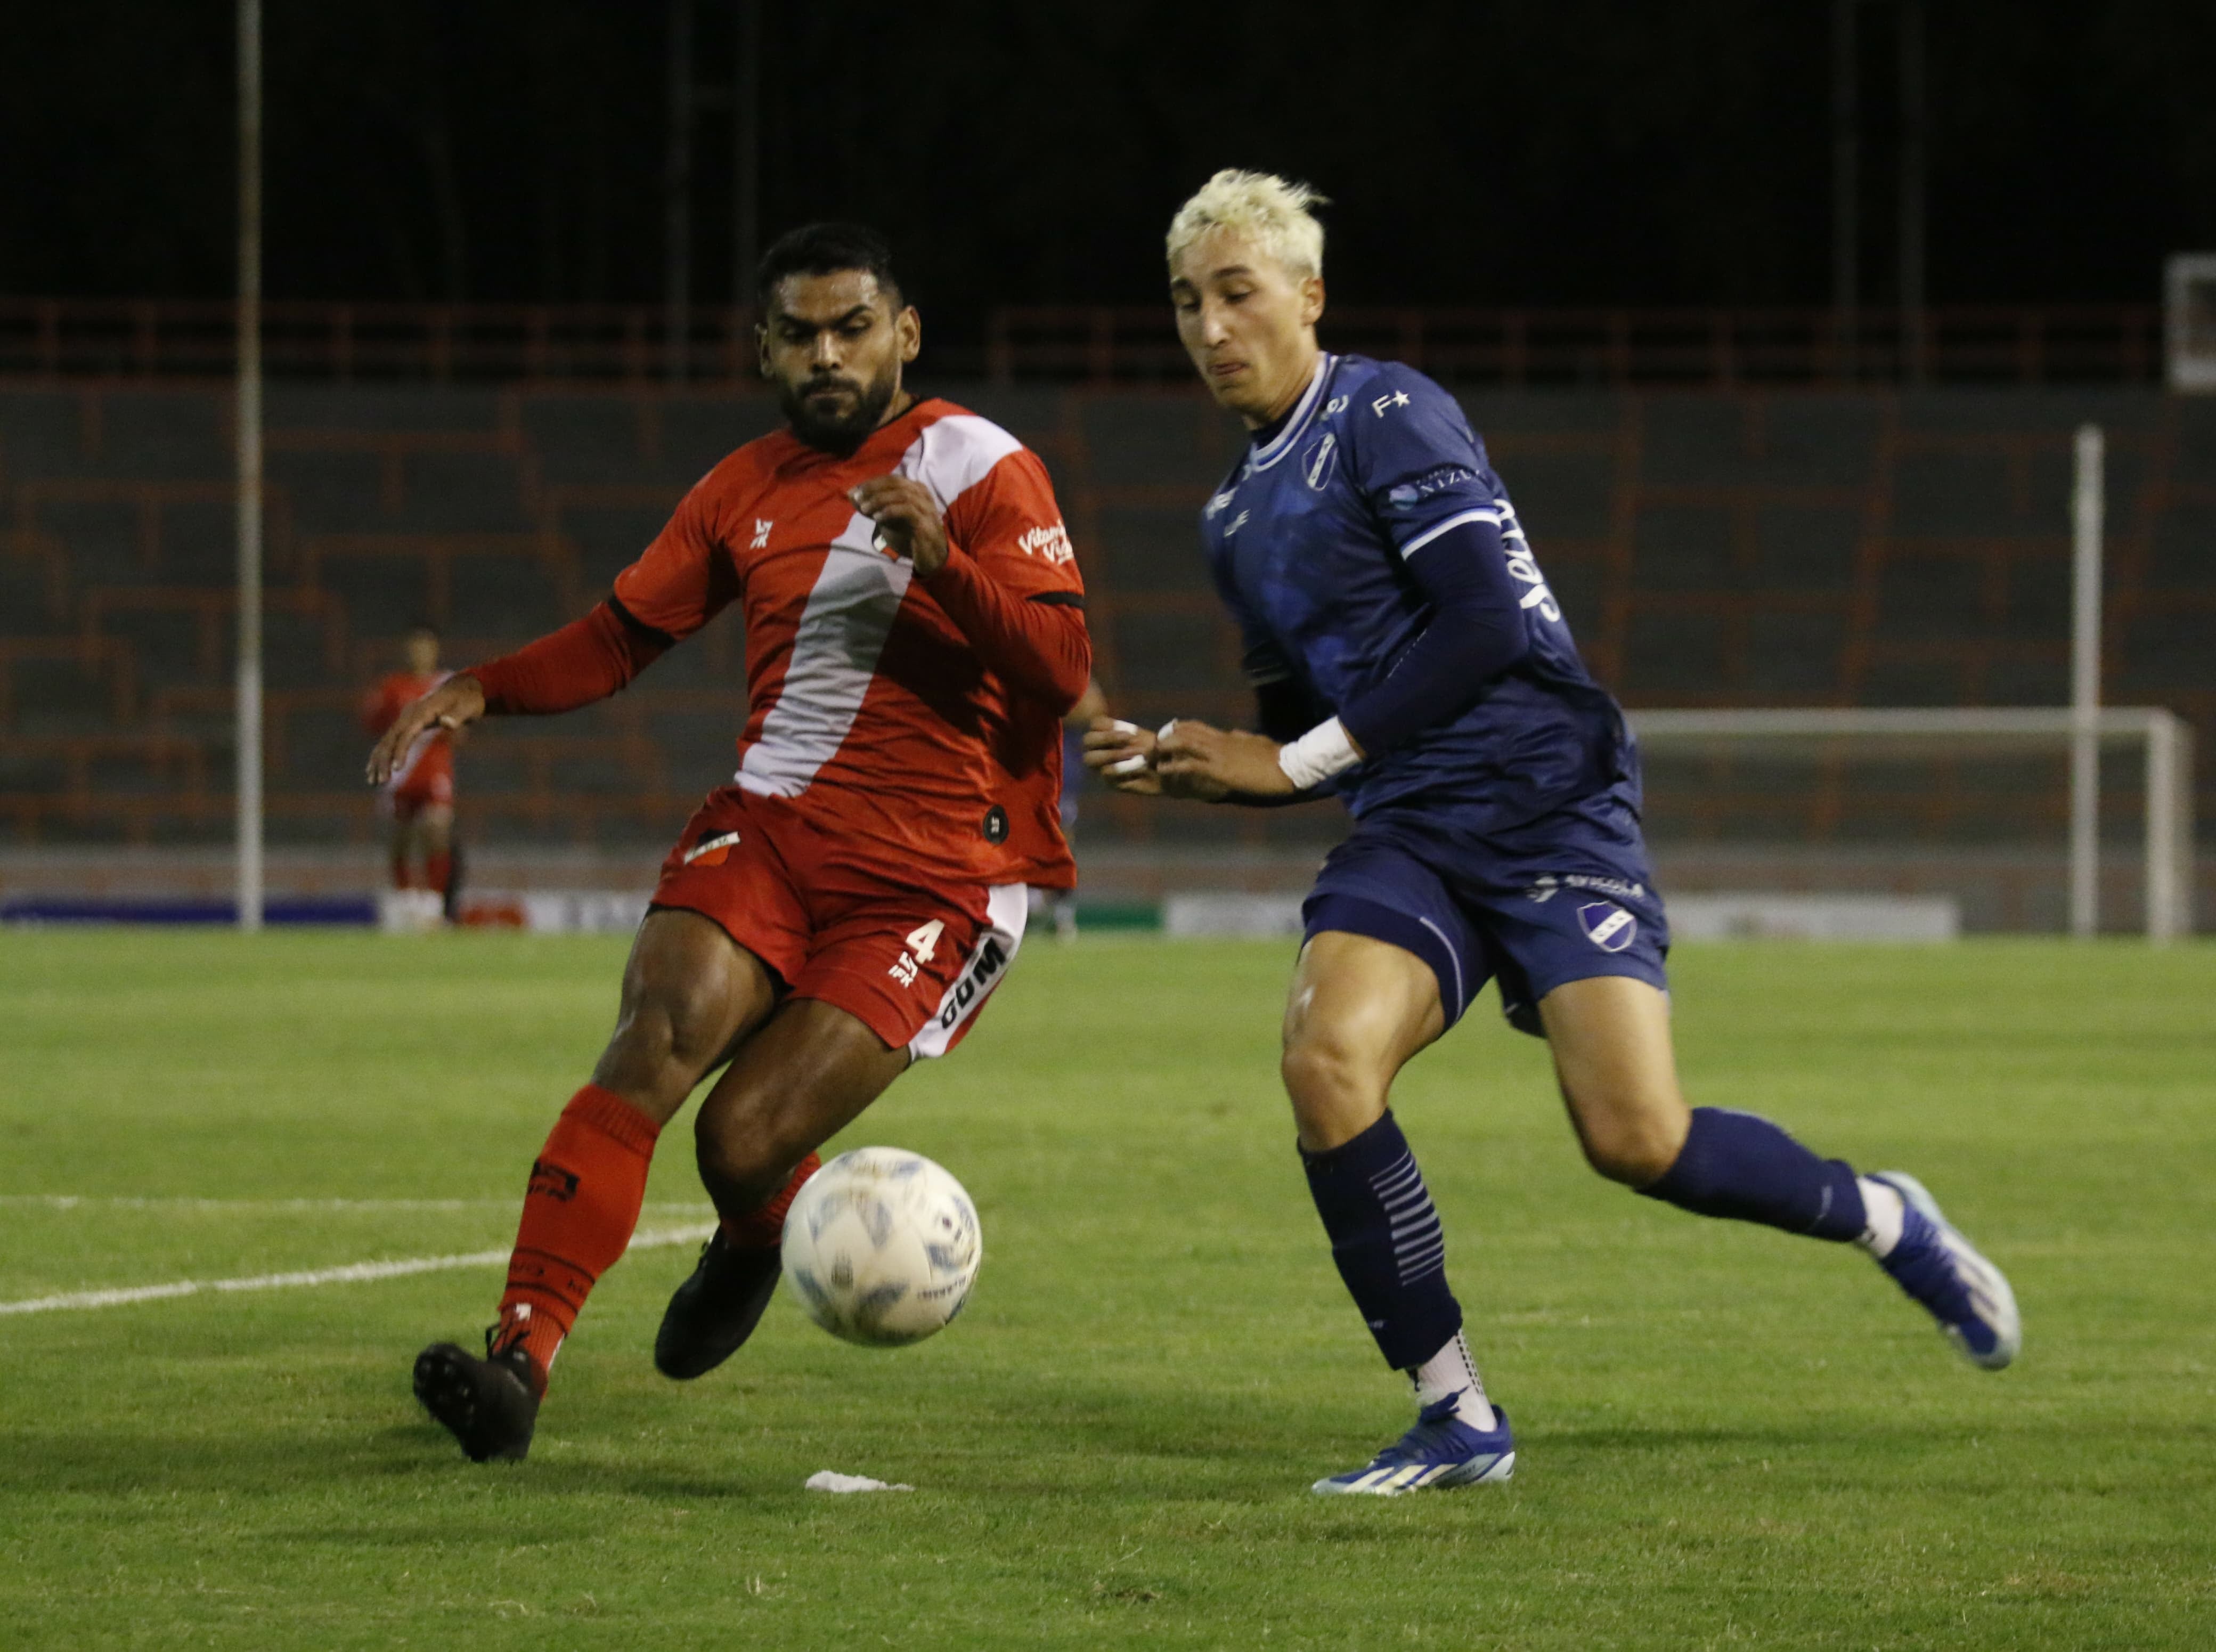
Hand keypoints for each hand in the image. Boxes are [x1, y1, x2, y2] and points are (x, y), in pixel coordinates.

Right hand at [366, 674, 484, 785]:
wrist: (464, 687)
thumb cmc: (469, 699)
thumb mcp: (468, 707)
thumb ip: (457, 716)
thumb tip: (446, 723)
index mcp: (423, 711)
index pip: (407, 734)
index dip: (400, 751)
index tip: (397, 769)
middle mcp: (410, 714)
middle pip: (391, 738)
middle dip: (383, 760)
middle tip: (381, 782)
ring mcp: (407, 718)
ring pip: (387, 741)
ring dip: (378, 760)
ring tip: (373, 781)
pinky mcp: (408, 723)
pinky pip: (390, 740)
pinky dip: (381, 754)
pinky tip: (373, 769)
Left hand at [847, 475, 948, 575]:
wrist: (931, 557)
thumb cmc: (909, 536)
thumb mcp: (887, 519)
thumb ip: (871, 506)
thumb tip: (851, 493)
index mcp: (915, 490)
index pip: (891, 479)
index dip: (871, 483)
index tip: (854, 493)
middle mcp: (923, 495)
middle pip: (896, 482)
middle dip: (873, 489)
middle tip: (857, 499)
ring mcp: (926, 508)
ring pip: (902, 494)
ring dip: (880, 500)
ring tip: (864, 509)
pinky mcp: (925, 523)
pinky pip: (907, 511)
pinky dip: (890, 511)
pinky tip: (877, 518)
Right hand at [1081, 717, 1159, 794]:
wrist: (1167, 773)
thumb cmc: (1157, 751)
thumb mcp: (1149, 738)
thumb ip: (1134, 735)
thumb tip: (1129, 737)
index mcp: (1109, 733)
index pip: (1096, 724)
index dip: (1109, 726)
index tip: (1130, 732)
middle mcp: (1100, 749)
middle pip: (1087, 740)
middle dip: (1106, 738)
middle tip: (1127, 739)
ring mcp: (1102, 766)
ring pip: (1090, 759)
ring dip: (1112, 754)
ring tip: (1133, 754)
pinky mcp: (1108, 781)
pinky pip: (1106, 773)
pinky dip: (1123, 768)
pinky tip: (1139, 768)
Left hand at [1155, 719, 1293, 800]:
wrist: (1289, 767)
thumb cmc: (1277, 757)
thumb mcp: (1257, 742)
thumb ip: (1243, 738)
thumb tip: (1235, 734)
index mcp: (1227, 736)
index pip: (1195, 726)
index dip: (1177, 730)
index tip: (1166, 737)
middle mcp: (1219, 741)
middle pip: (1184, 731)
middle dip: (1165, 739)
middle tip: (1153, 750)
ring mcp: (1219, 754)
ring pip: (1182, 744)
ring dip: (1164, 751)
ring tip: (1152, 760)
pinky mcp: (1220, 770)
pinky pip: (1190, 766)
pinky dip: (1174, 769)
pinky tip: (1164, 773)